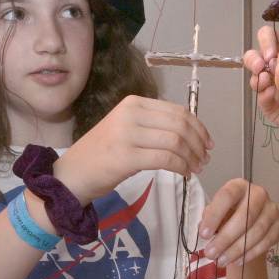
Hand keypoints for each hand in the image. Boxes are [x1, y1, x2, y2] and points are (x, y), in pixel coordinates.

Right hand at [54, 95, 211, 204]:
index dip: (199, 127)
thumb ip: (153, 126)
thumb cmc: (101, 155)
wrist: (70, 175)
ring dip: (192, 157)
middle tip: (205, 159)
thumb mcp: (127, 129)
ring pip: (176, 142)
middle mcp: (131, 114)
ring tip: (196, 169)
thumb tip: (191, 132)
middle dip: (198, 143)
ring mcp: (127, 134)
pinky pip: (166, 159)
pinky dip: (181, 167)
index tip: (208, 143)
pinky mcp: (126, 156)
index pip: (177, 111)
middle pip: (180, 125)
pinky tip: (184, 174)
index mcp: (133, 104)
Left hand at [199, 179, 278, 266]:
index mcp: (239, 186)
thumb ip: (209, 218)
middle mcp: (259, 194)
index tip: (203, 235)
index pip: (227, 196)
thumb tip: (205, 230)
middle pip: (246, 216)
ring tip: (221, 261)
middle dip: (226, 238)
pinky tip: (237, 261)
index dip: (215, 215)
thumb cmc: (227, 215)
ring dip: (237, 249)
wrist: (246, 223)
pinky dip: (251, 253)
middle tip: (210, 253)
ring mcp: (272, 210)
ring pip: (257, 231)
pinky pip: (267, 242)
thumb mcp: (215, 212)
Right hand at [244, 25, 278, 140]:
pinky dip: (264, 95)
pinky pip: (264, 100)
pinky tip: (269, 92)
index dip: (268, 40)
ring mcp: (276, 89)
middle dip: (256, 57)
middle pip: (257, 56)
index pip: (271, 39)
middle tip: (263, 63)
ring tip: (263, 77)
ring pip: (256, 77)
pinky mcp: (277, 109)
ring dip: (256, 75)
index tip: (275, 49)